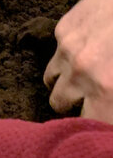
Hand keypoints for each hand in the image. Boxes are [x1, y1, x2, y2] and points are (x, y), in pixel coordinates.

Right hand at [44, 0, 112, 123]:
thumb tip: (108, 108)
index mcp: (107, 88)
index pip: (90, 123)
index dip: (92, 128)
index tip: (94, 127)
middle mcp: (82, 72)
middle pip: (59, 105)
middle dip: (73, 106)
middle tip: (89, 101)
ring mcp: (68, 49)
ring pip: (50, 80)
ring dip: (63, 83)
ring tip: (80, 77)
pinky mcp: (62, 29)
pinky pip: (56, 53)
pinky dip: (66, 57)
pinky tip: (85, 48)